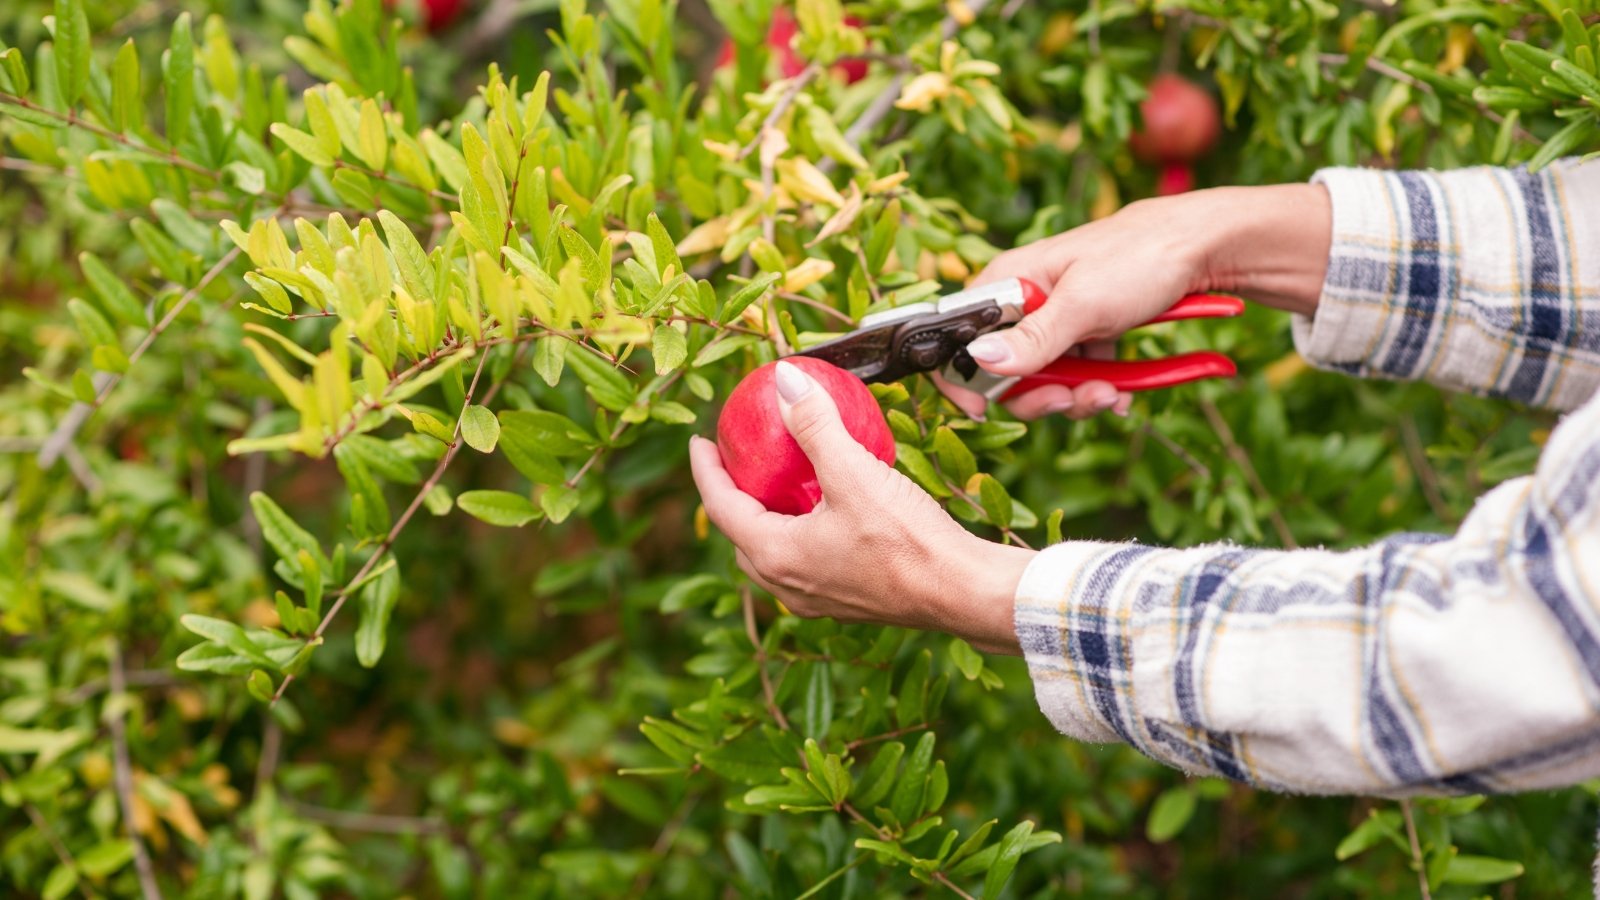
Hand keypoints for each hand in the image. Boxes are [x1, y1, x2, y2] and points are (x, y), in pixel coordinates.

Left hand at [690, 361, 1032, 654]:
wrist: (961, 591)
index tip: (700, 440)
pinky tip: (824, 511)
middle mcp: (786, 584)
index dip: (706, 470)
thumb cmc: (906, 538)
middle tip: (735, 461)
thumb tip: (785, 381)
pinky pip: (803, 564)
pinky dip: (797, 535)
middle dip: (731, 498)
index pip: (720, 507)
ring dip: (765, 520)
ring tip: (775, 485)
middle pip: (740, 536)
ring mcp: (815, 599)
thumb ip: (815, 426)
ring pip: (771, 557)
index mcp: (775, 555)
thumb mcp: (855, 473)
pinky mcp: (845, 602)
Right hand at [944, 183, 1331, 419]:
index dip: (962, 378)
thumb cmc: (1140, 258)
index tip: (983, 410)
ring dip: (1076, 397)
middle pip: (1003, 372)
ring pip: (1044, 381)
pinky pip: (1076, 376)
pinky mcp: (1086, 333)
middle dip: (1039, 395)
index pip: (958, 338)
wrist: (1206, 248)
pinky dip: (1097, 390)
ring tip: (1110, 393)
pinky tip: (1121, 392)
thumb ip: (1032, 339)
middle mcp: (1025, 302)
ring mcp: (1056, 320)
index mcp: (1008, 283)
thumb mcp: (1084, 304)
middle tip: (1071, 399)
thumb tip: (979, 362)